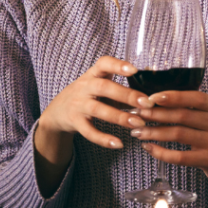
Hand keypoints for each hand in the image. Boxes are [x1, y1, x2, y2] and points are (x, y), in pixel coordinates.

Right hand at [34, 57, 144, 195]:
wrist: (56, 113)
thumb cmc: (87, 96)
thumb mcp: (99, 88)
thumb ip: (120, 91)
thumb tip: (151, 97)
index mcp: (92, 74)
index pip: (103, 63)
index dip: (118, 65)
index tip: (135, 70)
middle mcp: (84, 87)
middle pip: (105, 87)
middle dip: (126, 95)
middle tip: (147, 102)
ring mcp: (78, 104)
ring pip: (99, 110)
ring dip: (120, 117)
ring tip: (139, 123)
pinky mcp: (74, 122)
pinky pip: (89, 131)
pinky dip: (104, 138)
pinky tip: (119, 144)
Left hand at [129, 91, 207, 192]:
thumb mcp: (207, 115)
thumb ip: (187, 106)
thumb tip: (153, 99)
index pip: (194, 97)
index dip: (172, 97)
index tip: (151, 97)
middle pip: (182, 116)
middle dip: (156, 114)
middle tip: (137, 114)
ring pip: (178, 134)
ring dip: (154, 132)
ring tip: (137, 132)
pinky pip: (180, 157)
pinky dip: (161, 152)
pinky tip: (149, 148)